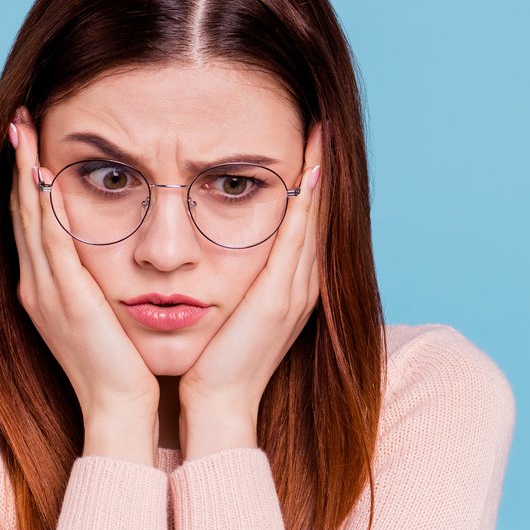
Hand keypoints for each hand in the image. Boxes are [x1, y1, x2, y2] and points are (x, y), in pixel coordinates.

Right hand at [7, 107, 159, 457]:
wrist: (119, 413)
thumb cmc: (122, 371)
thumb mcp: (105, 318)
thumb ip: (100, 285)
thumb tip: (120, 255)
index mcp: (46, 291)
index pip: (32, 223)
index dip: (27, 180)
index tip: (30, 140)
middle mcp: (36, 287)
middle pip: (22, 212)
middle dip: (18, 163)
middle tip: (17, 119)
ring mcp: (46, 292)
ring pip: (30, 219)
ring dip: (24, 171)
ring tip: (22, 129)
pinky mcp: (65, 299)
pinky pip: (50, 241)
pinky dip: (43, 206)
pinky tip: (41, 174)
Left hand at [178, 122, 325, 458]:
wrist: (218, 406)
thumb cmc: (213, 364)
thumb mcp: (225, 311)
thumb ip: (228, 280)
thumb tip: (208, 251)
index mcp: (288, 288)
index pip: (305, 225)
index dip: (310, 185)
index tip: (307, 144)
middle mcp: (301, 285)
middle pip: (318, 215)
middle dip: (321, 168)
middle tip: (321, 124)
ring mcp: (296, 291)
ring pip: (314, 220)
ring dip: (319, 175)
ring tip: (319, 133)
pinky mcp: (281, 298)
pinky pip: (299, 239)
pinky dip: (306, 204)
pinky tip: (307, 172)